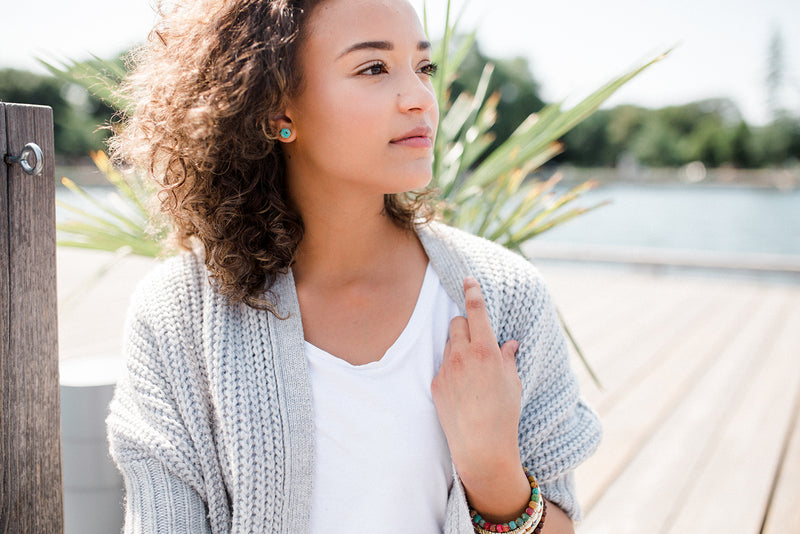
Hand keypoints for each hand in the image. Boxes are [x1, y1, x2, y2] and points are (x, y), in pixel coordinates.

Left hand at [431, 276, 524, 500]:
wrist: (481, 445)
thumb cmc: (504, 413)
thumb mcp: (513, 382)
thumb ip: (508, 357)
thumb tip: (509, 343)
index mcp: (485, 350)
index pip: (476, 311)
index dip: (472, 292)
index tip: (468, 280)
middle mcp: (462, 355)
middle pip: (457, 323)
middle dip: (466, 325)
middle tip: (477, 340)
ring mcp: (446, 369)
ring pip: (448, 344)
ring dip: (458, 347)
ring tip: (472, 370)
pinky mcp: (435, 384)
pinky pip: (443, 366)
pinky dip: (452, 368)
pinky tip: (462, 388)